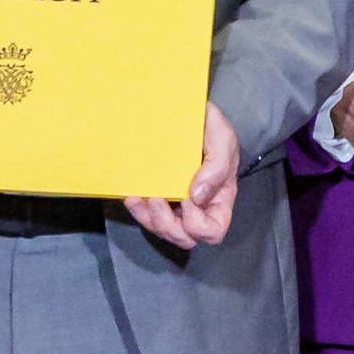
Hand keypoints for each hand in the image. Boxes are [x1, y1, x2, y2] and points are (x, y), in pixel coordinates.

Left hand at [126, 103, 243, 251]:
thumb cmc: (211, 128)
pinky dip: (138, 210)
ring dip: (149, 219)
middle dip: (167, 225)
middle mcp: (199, 209)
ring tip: (139, 198)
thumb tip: (196, 196)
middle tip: (157, 199)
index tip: (187, 199)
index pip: (213, 231)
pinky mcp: (159, 197)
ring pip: (162, 230)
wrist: (191, 115)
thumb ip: (217, 167)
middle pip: (185, 238)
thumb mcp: (222, 139)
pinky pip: (147, 216)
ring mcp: (177, 205)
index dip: (198, 225)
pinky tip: (131, 196)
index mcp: (219, 200)